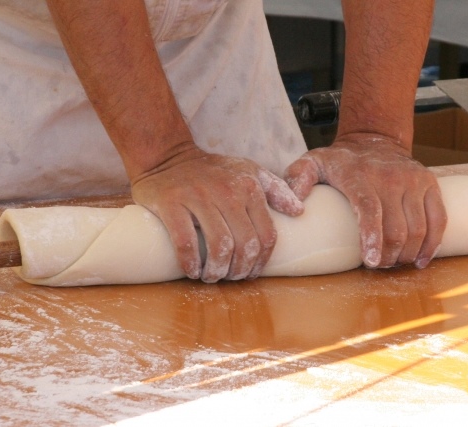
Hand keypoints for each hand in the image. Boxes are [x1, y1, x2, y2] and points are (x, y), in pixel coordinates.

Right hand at [132, 145, 303, 282]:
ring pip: (219, 246)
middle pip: (245, 244)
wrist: (168, 158)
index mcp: (249, 187)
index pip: (266, 235)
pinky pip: (185, 241)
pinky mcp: (171, 203)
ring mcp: (198, 196)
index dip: (261, 262)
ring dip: (217, 270)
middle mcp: (227, 191)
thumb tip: (299, 211)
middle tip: (230, 278)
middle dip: (239, 270)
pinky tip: (192, 271)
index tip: (250, 273)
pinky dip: (190, 263)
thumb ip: (276, 189)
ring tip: (211, 276)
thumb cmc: (213, 171)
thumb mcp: (249, 171)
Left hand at [285, 133, 446, 268]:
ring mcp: (413, 180)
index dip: (372, 238)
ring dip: (407, 254)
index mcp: (359, 175)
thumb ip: (298, 179)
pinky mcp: (429, 184)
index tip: (371, 262)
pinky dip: (432, 244)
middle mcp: (390, 177)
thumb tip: (296, 208)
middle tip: (378, 266)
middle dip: (389, 255)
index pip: (370, 210)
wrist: (374, 138)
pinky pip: (438, 219)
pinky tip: (420, 260)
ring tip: (394, 263)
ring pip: (418, 228)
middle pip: (396, 227)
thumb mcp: (312, 162)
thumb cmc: (340, 161)